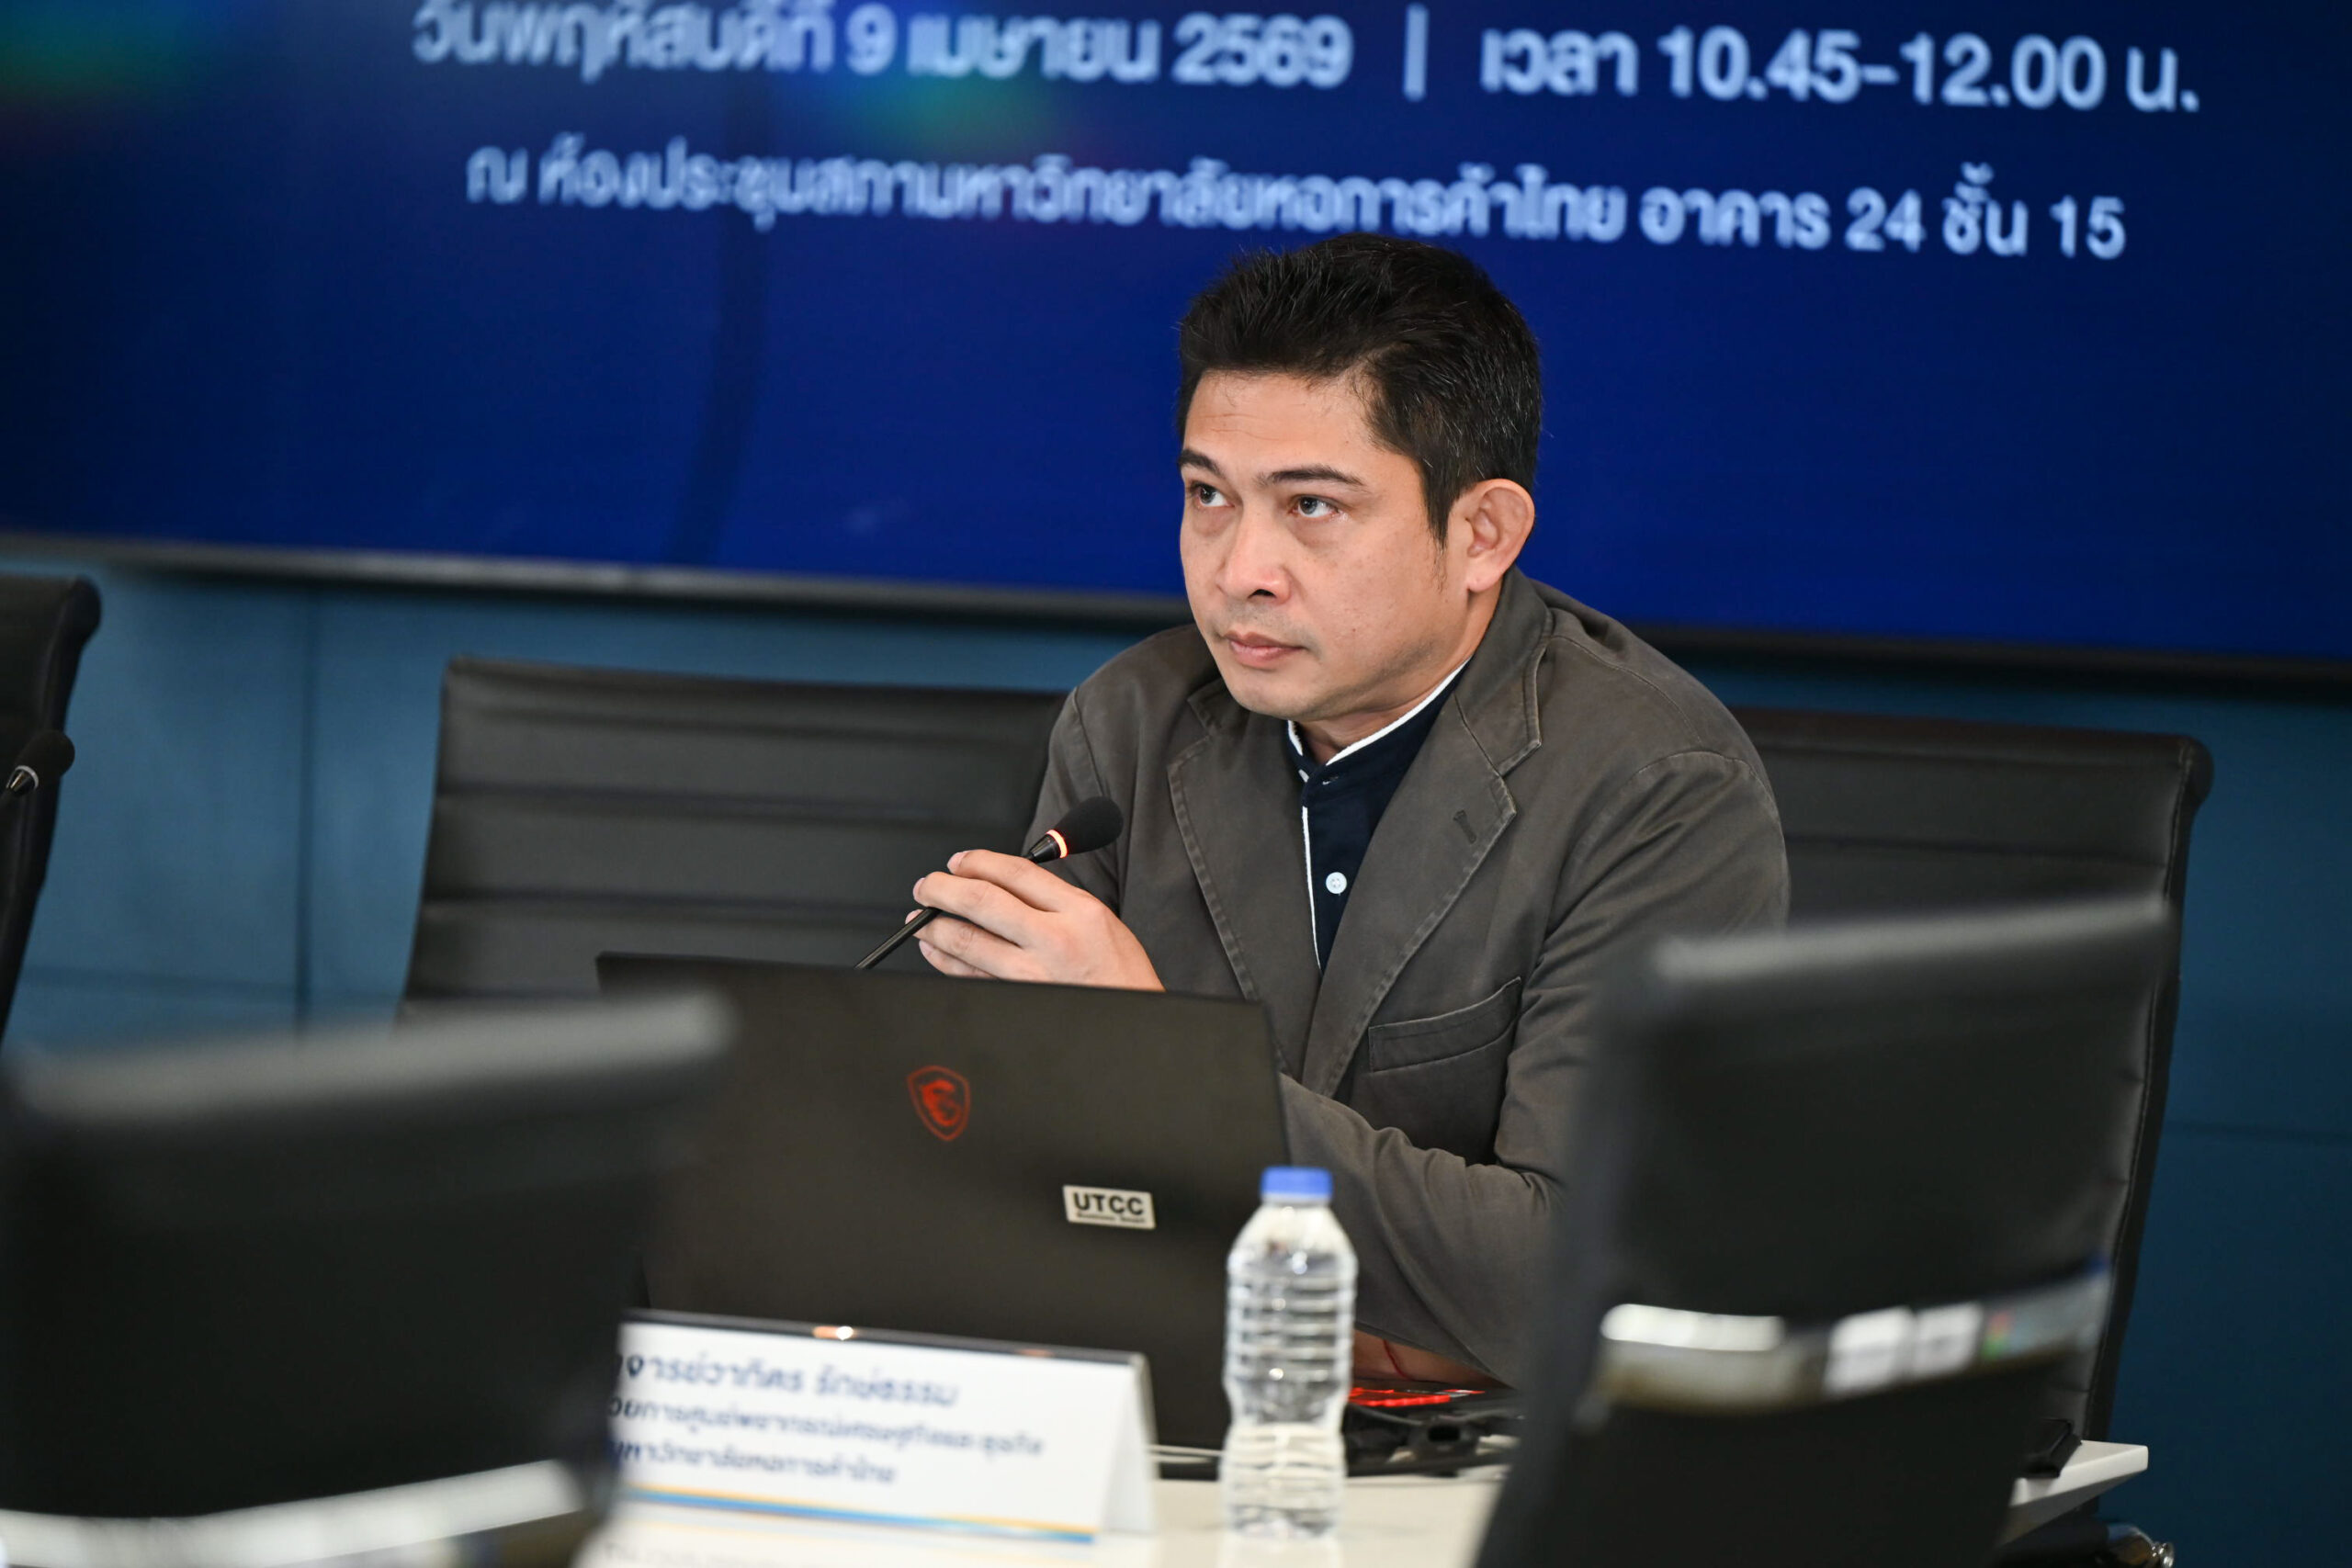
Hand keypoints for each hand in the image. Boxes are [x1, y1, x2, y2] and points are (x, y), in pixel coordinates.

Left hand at [912, 850, 1163, 990]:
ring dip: (934, 925)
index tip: (960, 860)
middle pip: (982, 900)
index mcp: (1079, 911)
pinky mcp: (1017, 997)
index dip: (979, 861)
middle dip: (943, 888)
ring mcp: (1032, 974)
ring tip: (920, 916)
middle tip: (927, 885)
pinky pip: (970, 975)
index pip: (1016, 872)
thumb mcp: (1101, 921)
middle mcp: (1054, 940)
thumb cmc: (1119, 975)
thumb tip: (1001, 878)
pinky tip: (935, 950)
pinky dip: (945, 960)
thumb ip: (1053, 898)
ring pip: (967, 940)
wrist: (1131, 1025)